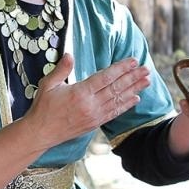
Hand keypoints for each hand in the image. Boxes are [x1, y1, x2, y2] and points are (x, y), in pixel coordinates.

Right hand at [24, 54, 152, 148]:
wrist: (40, 133)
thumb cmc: (43, 107)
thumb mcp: (47, 84)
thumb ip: (61, 69)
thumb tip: (70, 54)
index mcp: (80, 92)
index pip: (106, 77)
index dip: (121, 68)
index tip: (133, 61)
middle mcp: (90, 104)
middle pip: (116, 88)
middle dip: (133, 77)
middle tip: (147, 69)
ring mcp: (94, 115)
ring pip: (118, 100)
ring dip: (134, 89)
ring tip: (147, 81)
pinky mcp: (94, 124)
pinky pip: (114, 113)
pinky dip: (126, 105)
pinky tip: (136, 99)